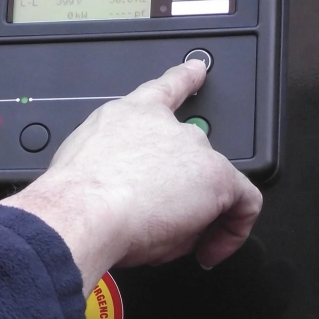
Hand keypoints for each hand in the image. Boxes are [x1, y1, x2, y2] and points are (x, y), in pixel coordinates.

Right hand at [0, 60, 262, 294]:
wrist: (83, 211)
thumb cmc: (75, 197)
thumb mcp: (83, 167)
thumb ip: (111, 168)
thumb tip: (130, 195)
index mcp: (129, 116)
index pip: (163, 90)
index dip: (184, 79)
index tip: (197, 70)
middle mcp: (166, 127)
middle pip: (188, 154)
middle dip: (177, 191)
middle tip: (159, 222)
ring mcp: (194, 150)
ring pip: (210, 182)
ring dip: (194, 214)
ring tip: (170, 241)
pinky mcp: (217, 178)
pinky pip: (244, 203)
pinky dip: (233, 229)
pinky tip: (214, 248)